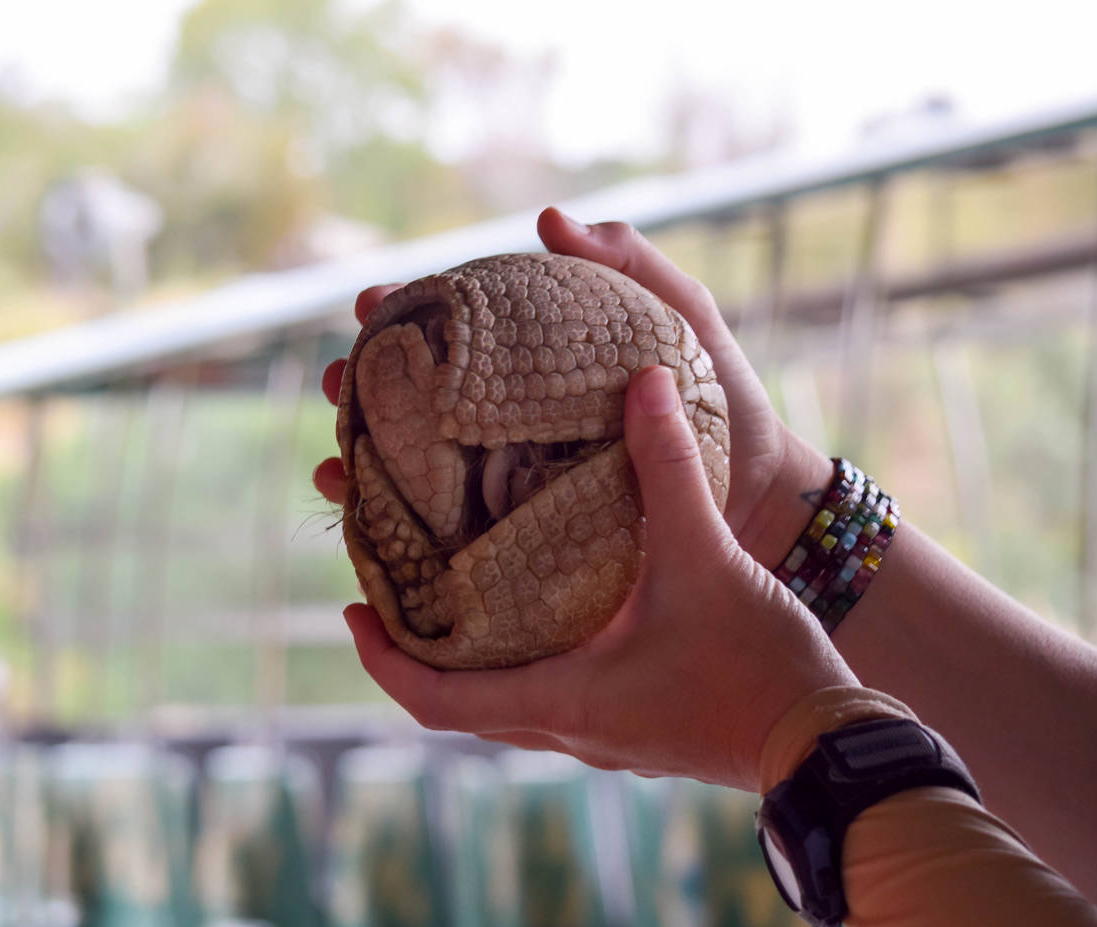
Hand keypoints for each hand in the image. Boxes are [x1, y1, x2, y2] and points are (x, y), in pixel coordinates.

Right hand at [313, 206, 831, 568]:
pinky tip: (373, 535)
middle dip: (368, 392)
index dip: (404, 315)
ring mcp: (522, 481)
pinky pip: (460, 536)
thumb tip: (547, 218)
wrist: (761, 493)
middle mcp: (521, 421)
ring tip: (335, 466)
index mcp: (542, 366)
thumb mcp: (685, 317)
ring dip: (371, 466)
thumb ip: (630, 263)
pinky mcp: (534, 537)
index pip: (456, 334)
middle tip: (336, 383)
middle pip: (423, 404)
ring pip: (426, 473)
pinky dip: (411, 536)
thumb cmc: (727, 399)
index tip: (368, 302)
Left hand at [343, 366, 854, 790]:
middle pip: (460, 703)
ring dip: (475, 656)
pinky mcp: (641, 732)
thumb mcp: (708, 557)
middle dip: (418, 649)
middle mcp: (571, 729)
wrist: (832, 746)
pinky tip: (552, 609)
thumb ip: (669, 467)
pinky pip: (558, 700)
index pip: (434, 699)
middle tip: (394, 586)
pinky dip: (530, 659)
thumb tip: (640, 380)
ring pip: (510, 704)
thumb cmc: (762, 666)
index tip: (351, 607)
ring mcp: (606, 738)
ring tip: (461, 590)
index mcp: (562, 700)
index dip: (381, 656)